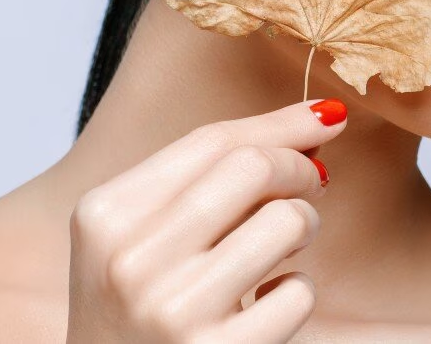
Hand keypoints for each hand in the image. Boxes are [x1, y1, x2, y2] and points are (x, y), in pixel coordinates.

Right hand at [65, 98, 347, 342]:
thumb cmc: (135, 309)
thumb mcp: (138, 235)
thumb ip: (207, 175)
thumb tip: (317, 119)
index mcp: (105, 215)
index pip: (211, 141)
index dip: (281, 124)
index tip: (325, 119)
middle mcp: (131, 260)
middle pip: (253, 168)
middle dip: (299, 168)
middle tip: (310, 184)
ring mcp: (172, 311)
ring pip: (285, 222)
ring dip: (304, 224)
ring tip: (288, 244)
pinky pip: (297, 294)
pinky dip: (296, 291)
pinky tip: (267, 301)